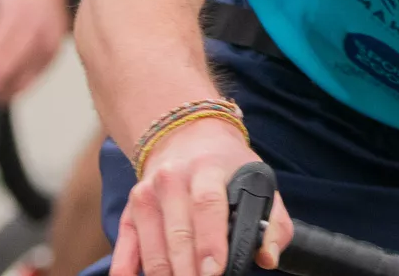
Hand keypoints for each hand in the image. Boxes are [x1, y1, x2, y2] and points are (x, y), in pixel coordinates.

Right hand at [113, 119, 294, 275]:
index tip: (215, 271)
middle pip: (178, 232)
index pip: (208, 205)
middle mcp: (171, 179)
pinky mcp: (129, 211)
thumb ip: (274, 221)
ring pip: (152, 245)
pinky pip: (125, 244)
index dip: (211, 242)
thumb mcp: (258, 180)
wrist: (186, 137)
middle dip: (188, 269)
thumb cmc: (227, 168)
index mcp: (207, 169)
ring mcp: (145, 195)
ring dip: (164, 273)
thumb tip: (268, 258)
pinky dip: (127, 268)